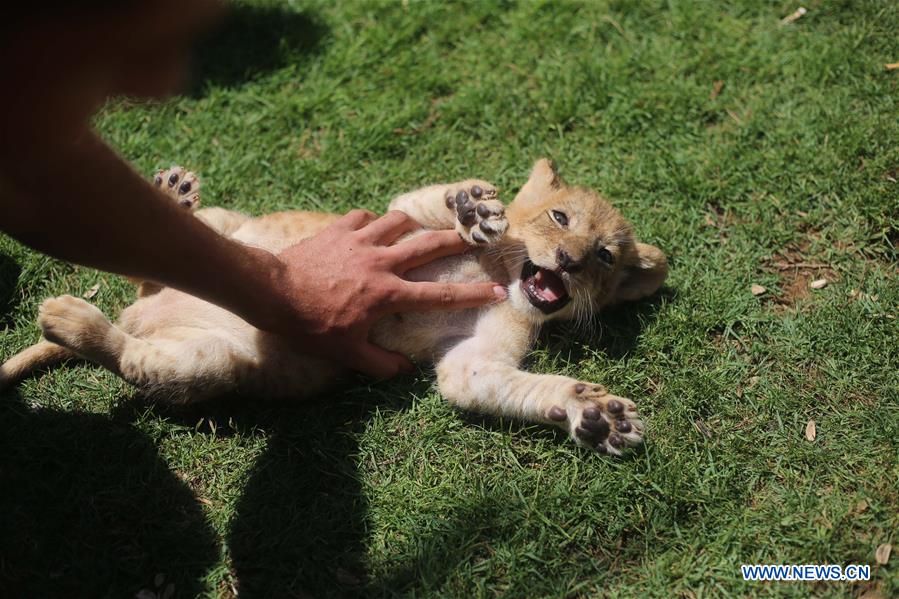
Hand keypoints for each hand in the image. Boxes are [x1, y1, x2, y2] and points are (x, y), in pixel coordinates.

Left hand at [266, 210, 506, 377]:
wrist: (272, 293)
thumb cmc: (311, 326)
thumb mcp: (347, 354)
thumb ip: (380, 364)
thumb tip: (403, 370)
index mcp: (389, 295)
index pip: (440, 296)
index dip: (472, 295)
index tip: (498, 290)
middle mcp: (382, 263)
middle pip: (429, 245)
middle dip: (457, 240)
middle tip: (478, 235)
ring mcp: (360, 241)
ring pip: (398, 222)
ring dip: (412, 224)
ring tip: (418, 228)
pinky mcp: (339, 230)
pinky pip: (363, 217)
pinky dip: (371, 221)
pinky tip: (370, 227)